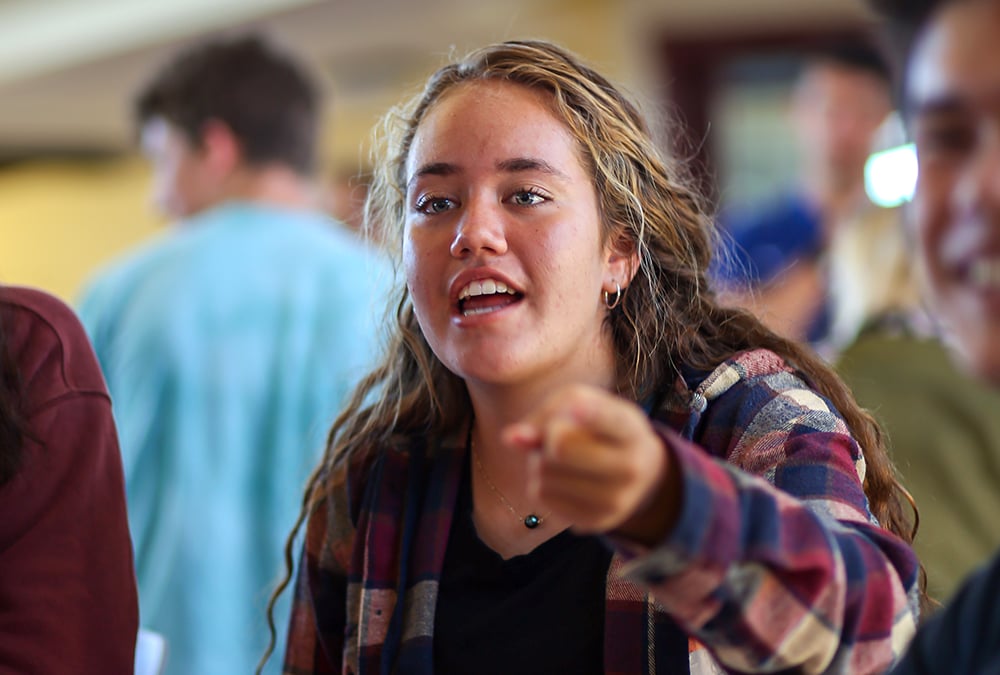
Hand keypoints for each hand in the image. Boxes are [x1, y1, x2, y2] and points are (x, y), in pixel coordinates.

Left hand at [502, 384, 679, 541]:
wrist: (638, 472)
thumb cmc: (599, 428)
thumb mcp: (581, 407)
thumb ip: (546, 414)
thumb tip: (511, 439)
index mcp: (631, 429)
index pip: (611, 419)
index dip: (591, 412)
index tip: (577, 407)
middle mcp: (631, 467)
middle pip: (560, 446)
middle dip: (548, 436)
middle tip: (558, 434)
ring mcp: (616, 500)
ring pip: (544, 474)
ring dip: (539, 460)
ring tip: (561, 457)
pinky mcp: (596, 522)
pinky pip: (541, 496)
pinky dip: (541, 482)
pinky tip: (561, 478)